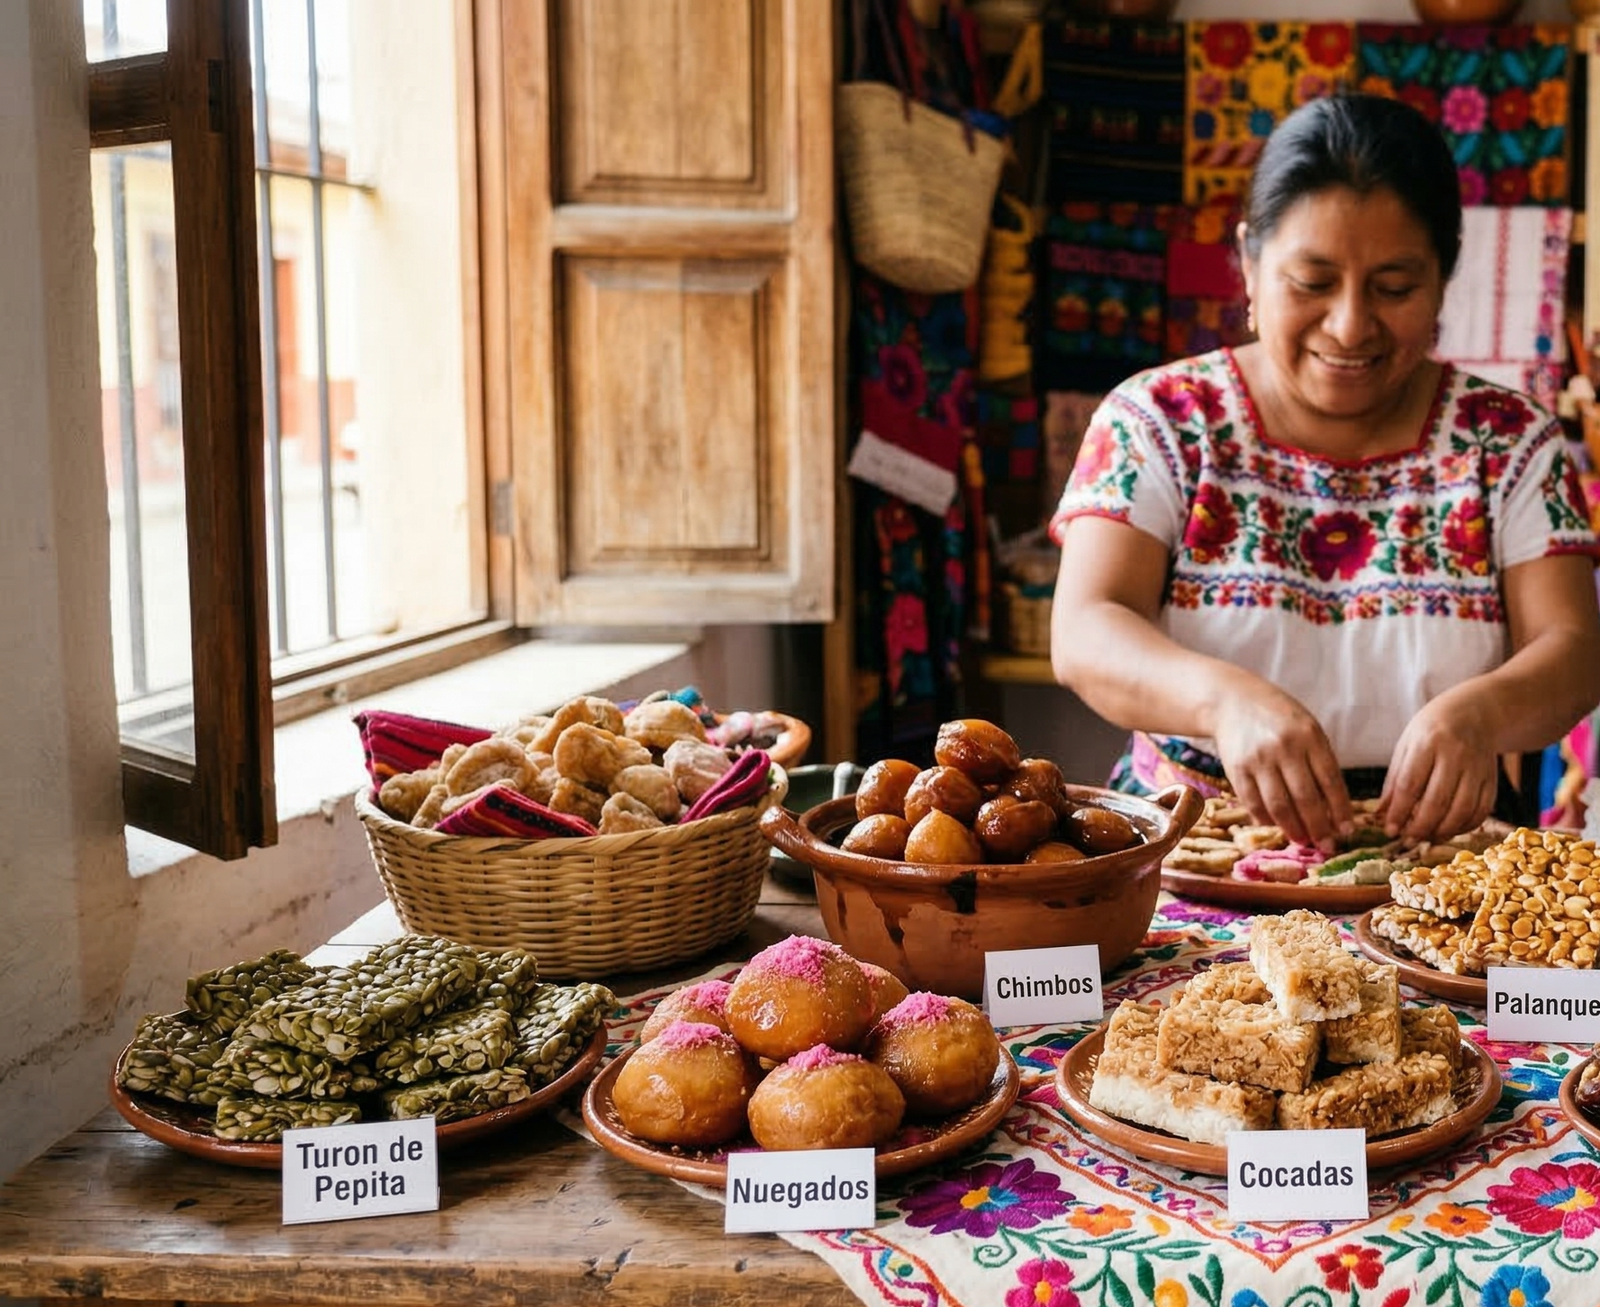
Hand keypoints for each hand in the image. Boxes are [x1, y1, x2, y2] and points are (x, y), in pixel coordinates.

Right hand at [1211, 678, 1350, 847]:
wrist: (1232, 700)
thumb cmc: (1277, 717)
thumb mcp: (1307, 728)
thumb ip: (1320, 761)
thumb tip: (1332, 807)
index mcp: (1309, 736)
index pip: (1330, 781)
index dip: (1340, 810)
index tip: (1347, 831)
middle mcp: (1284, 748)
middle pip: (1305, 798)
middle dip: (1318, 827)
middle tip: (1327, 846)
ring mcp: (1258, 759)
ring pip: (1279, 806)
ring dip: (1293, 829)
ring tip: (1303, 841)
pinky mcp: (1237, 769)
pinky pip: (1254, 803)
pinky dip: (1266, 820)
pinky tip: (1277, 826)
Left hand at [1380, 694, 1497, 841]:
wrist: (1476, 712)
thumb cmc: (1432, 730)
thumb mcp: (1406, 745)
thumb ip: (1395, 779)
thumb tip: (1382, 814)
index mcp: (1428, 742)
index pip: (1410, 784)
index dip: (1399, 812)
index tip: (1389, 830)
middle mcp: (1456, 755)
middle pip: (1438, 801)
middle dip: (1420, 827)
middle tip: (1407, 840)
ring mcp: (1478, 768)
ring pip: (1462, 810)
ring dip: (1443, 830)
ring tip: (1426, 838)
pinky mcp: (1492, 779)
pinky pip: (1481, 810)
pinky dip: (1465, 826)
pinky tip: (1449, 830)